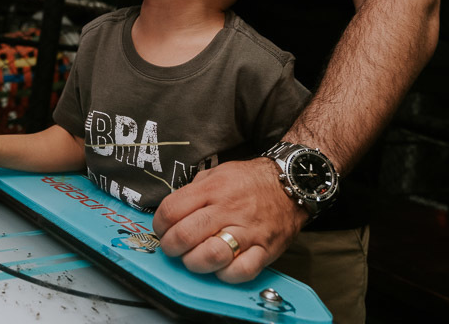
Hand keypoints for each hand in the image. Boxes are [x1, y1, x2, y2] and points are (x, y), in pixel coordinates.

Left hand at [152, 159, 306, 282]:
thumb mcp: (216, 173)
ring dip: (194, 262)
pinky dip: (225, 274)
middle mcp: (228, 209)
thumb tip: (171, 213)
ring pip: (211, 255)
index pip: (171, 210)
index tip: (162, 229)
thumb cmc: (249, 180)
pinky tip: (220, 267)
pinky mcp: (265, 250)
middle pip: (186, 234)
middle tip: (173, 247)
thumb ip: (193, 191)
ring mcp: (247, 231)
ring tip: (194, 258)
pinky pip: (241, 271)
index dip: (159, 224)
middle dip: (171, 246)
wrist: (290, 184)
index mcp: (212, 189)